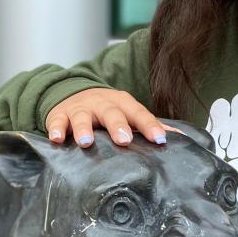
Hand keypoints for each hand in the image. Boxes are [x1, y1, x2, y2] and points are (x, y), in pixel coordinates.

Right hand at [45, 88, 181, 147]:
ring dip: (83, 129)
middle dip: (117, 126)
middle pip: (111, 113)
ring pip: (82, 117)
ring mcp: (80, 108)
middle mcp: (102, 104)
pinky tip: (56, 139)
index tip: (160, 140)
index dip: (149, 126)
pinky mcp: (60, 114)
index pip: (139, 114)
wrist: (72, 93)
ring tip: (86, 143)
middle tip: (124, 140)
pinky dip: (55, 129)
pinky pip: (57, 121)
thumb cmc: (107, 111)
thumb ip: (148, 125)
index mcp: (122, 103)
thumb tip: (181, 139)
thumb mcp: (128, 113)